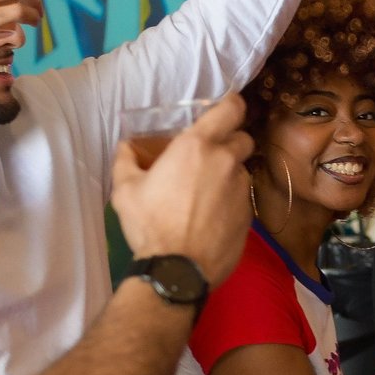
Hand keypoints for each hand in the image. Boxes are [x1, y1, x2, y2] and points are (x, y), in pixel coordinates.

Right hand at [110, 95, 254, 283]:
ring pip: (242, 171)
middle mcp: (226, 162)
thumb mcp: (125, 189)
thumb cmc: (149, 224)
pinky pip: (243, 199)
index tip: (227, 107)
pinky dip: (231, 200)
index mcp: (197, 146)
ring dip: (229, 174)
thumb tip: (126, 147)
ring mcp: (242, 190)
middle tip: (209, 155)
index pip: (231, 110)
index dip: (232, 105)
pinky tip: (212, 215)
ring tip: (207, 191)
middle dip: (230, 141)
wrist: (177, 270)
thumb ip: (126, 160)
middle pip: (243, 139)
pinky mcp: (249, 216)